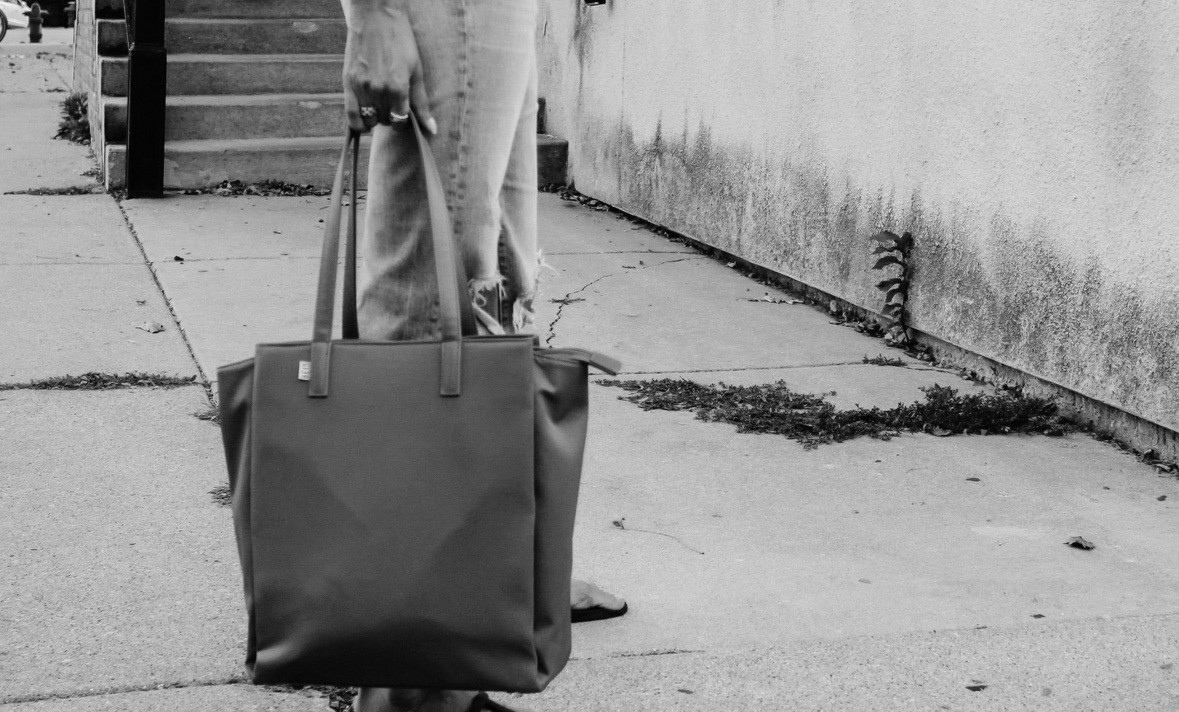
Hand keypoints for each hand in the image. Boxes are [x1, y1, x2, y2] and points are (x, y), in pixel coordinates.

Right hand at [342, 4, 436, 134]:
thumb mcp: (416, 70)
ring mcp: (362, 87)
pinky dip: (357, 123)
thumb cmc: (400, 42)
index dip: (402, 119)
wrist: (376, 18)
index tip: (402, 111)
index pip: (400, 120)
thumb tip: (432, 130)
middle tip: (390, 105)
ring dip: (375, 118)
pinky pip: (350, 114)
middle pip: (385, 120)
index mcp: (399, 88)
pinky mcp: (348, 82)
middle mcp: (379, 90)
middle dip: (389, 117)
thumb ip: (421, 103)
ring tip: (378, 108)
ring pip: (369, 119)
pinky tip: (364, 122)